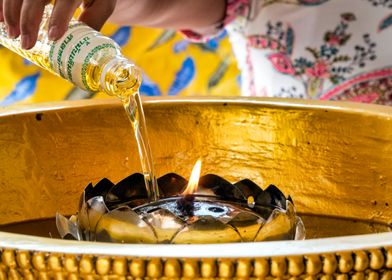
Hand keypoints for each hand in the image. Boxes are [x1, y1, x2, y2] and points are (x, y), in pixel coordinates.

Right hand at [0, 0, 116, 48]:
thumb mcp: (101, 3)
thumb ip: (93, 20)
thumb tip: (84, 49)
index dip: (58, 18)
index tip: (53, 37)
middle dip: (28, 20)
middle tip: (27, 43)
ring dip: (11, 13)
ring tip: (13, 35)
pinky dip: (2, 4)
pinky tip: (0, 20)